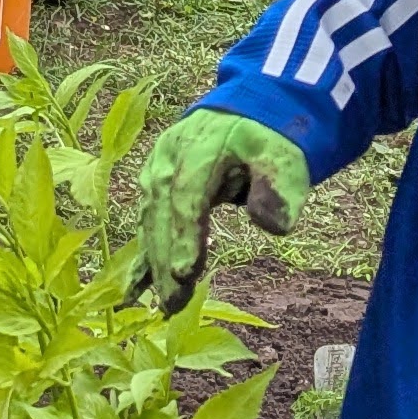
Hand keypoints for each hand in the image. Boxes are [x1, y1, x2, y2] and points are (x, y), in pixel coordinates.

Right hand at [134, 108, 314, 311]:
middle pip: (164, 212)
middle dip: (166, 260)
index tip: (186, 272)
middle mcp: (170, 157)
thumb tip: (269, 225)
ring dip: (155, 265)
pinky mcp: (153, 186)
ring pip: (152, 222)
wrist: (248, 113)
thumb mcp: (283, 157)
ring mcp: (157, 170)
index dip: (185, 234)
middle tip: (174, 303)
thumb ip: (280, 189)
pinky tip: (133, 292)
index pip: (188, 192)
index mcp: (202, 145)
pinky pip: (146, 225)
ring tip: (165, 305)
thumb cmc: (267, 141)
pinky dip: (141, 259)